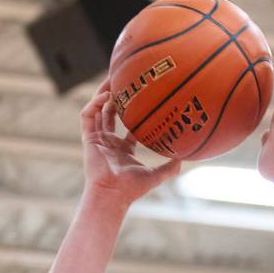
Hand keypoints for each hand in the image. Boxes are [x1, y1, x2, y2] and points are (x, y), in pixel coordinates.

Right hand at [81, 78, 180, 206]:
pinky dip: (94, 103)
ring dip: (103, 92)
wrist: (112, 195)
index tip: (142, 96)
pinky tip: (106, 94)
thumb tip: (185, 159)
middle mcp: (109, 142)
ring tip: (113, 77)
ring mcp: (97, 139)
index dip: (133, 110)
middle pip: (110, 112)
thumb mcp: (155, 176)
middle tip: (126, 78)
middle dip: (116, 95)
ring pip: (97, 109)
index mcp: (122, 149)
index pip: (127, 125)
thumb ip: (169, 168)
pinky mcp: (88, 139)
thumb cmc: (131, 190)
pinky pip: (88, 116)